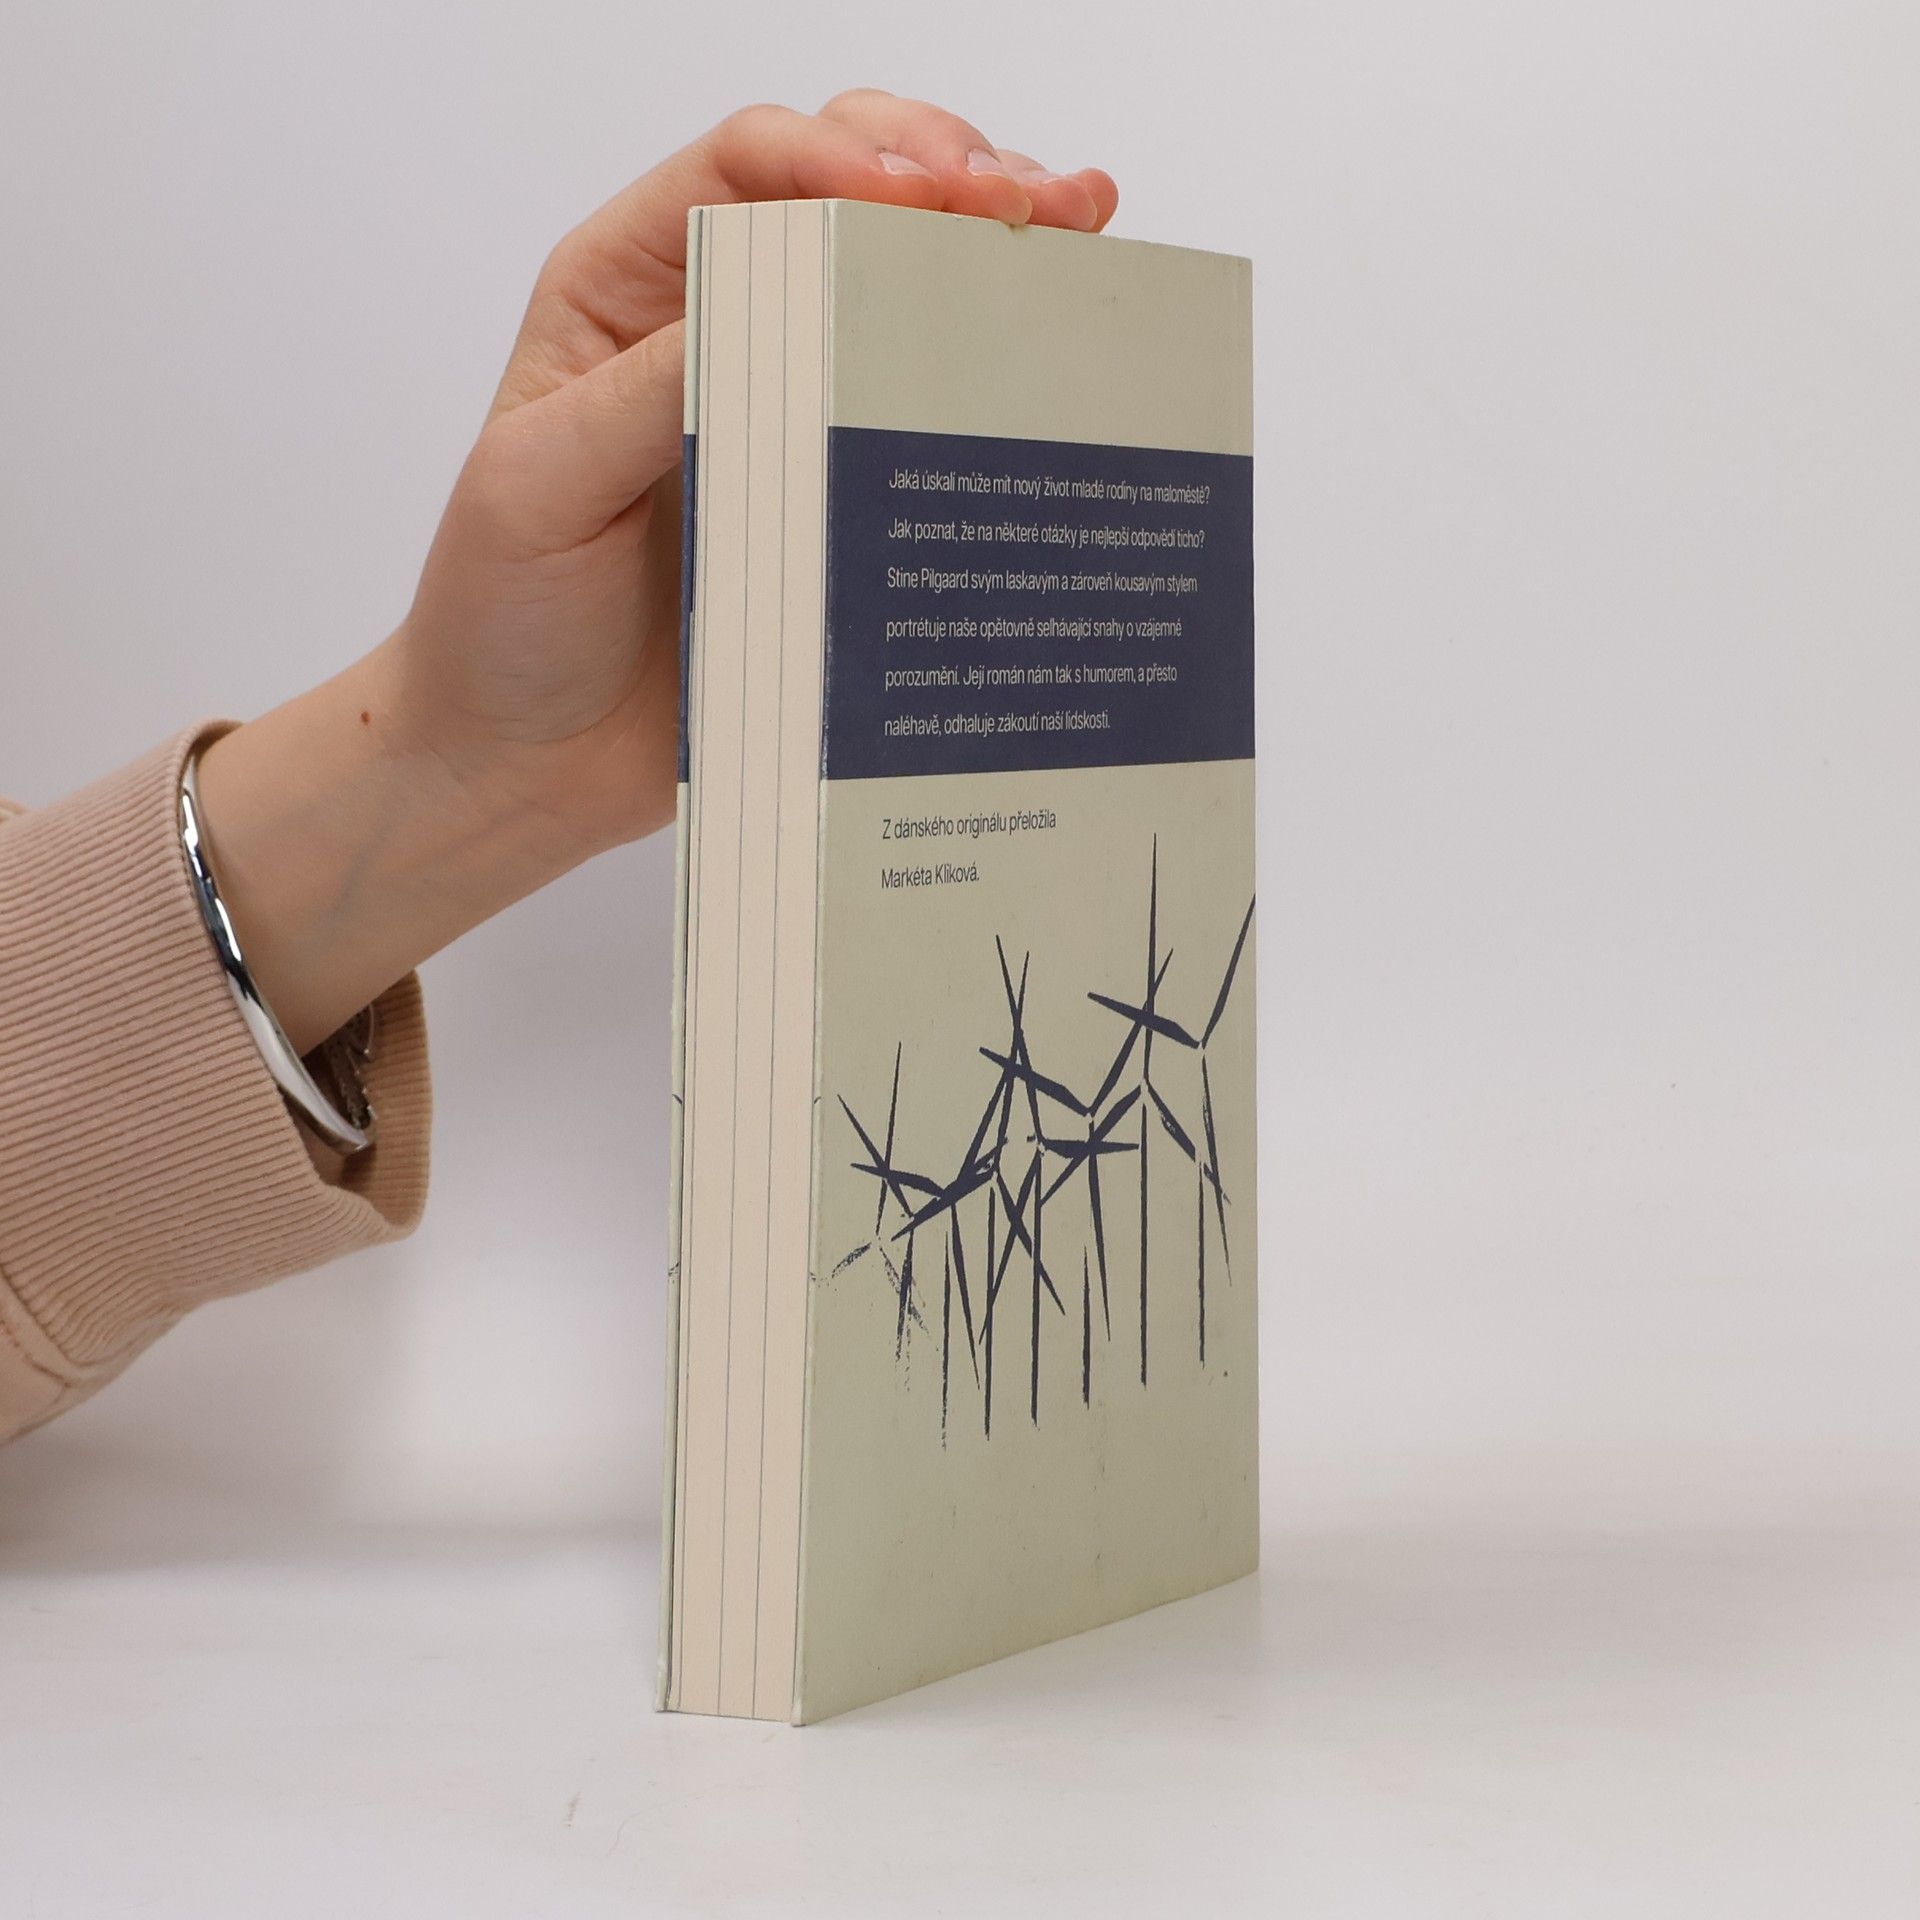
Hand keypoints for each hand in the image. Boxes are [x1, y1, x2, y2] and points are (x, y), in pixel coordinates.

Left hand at [195, 97, 1118, 1054]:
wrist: (529, 763)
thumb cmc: (502, 618)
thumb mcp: (542, 489)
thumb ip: (646, 395)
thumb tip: (777, 312)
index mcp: (631, 294)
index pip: (748, 170)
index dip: (848, 153)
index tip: (933, 195)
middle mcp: (720, 331)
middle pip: (847, 194)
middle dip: (948, 170)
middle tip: (1030, 206)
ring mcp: (791, 415)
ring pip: (903, 288)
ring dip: (995, 246)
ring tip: (1080, 230)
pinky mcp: (839, 502)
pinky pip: (926, 418)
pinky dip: (998, 370)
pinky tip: (1063, 338)